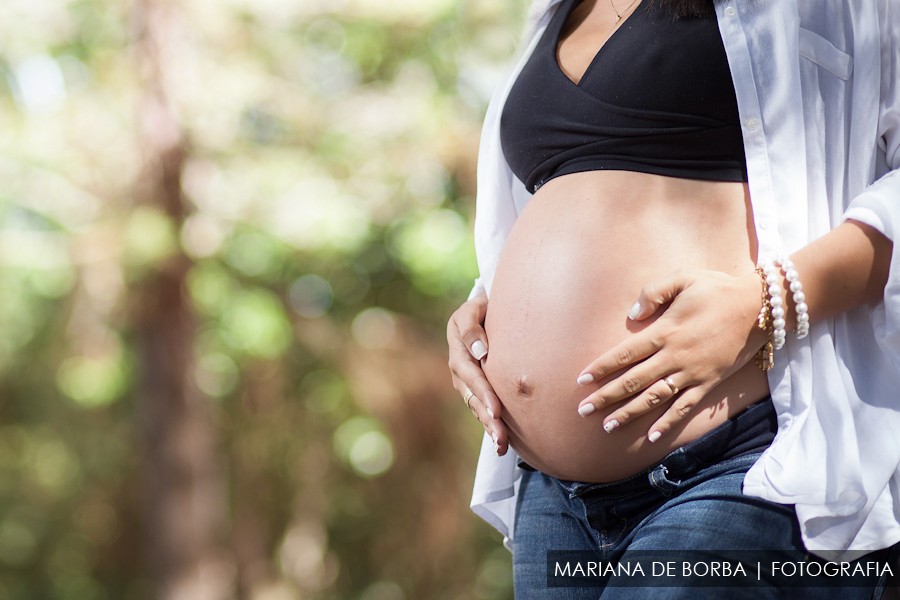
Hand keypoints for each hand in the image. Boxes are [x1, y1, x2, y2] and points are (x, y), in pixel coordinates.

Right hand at [447, 293, 508, 455]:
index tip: (497, 411)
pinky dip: (490, 424)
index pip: (472, 376)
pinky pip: (481, 408)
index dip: (484, 394)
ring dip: (489, 427)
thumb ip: (472, 326)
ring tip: (502, 445)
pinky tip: (502, 442)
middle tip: (501, 437)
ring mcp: (466, 382)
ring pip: (477, 408)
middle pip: (473, 399)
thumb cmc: (481, 308)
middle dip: (487, 418)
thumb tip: (480, 351)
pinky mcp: (476, 389)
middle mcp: (460, 371)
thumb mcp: (473, 309)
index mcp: (458, 352)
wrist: (483, 311)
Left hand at [575, 269, 767, 441]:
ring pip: (654, 398)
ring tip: (608, 426)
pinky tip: (652, 436)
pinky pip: (685, 407)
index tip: (581, 380)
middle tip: (583, 411)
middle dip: (606, 397)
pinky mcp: (708, 383)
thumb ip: (653, 292)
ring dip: (629, 413)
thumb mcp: (683, 277)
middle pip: (633, 381)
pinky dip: (668, 422)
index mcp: (665, 331)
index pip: (625, 354)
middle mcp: (675, 356)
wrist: (760, 307)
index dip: (601, 368)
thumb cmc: (717, 289)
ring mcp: (692, 373)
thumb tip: (632, 314)